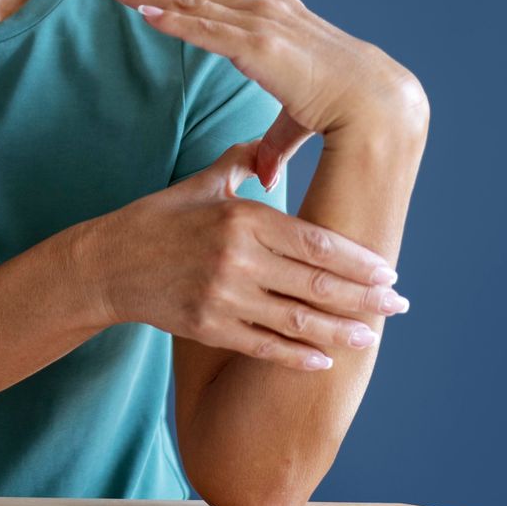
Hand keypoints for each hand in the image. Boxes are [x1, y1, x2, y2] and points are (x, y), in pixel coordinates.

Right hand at [91, 143, 409, 370]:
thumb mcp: (199, 184)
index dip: (357, 261)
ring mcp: (223, 297)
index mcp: (241, 218)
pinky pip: (264, 345)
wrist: (107, 264)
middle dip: (364, 298)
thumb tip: (267, 144)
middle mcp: (237, 259)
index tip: (388, 270)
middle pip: (316, 284)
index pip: (315, 241)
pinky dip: (298, 356)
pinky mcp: (209, 327)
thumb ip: (239, 164)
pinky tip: (325, 361)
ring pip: (297, 320)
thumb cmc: (157, 220)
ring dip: (341, 332)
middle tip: (399, 305)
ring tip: (372, 337)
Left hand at [101, 0, 427, 188]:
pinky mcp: (257, 46)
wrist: (377, 108)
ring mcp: (263, 24)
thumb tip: (262, 173)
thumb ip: (275, 140)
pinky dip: (170, 20)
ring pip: (192, 2)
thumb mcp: (300, 118)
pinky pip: (202, 29)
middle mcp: (270, 10)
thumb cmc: (348, 112)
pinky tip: (141, 14)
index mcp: (281, 15)